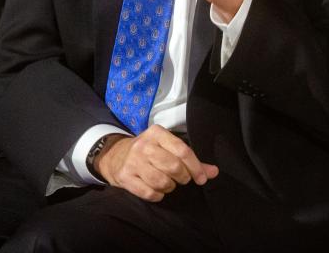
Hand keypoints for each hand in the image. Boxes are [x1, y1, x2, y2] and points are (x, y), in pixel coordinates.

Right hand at [94, 124, 218, 201]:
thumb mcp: (167, 148)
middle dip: (183, 177)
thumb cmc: (148, 152)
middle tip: (183, 179)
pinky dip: (158, 195)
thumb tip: (214, 172)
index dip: (195, 166)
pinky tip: (158, 190)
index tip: (201, 178)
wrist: (115, 156)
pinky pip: (149, 193)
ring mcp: (133, 162)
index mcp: (157, 133)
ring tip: (169, 183)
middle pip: (173, 166)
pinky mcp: (125, 177)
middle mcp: (144, 145)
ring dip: (170, 187)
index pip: (182, 150)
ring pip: (161, 181)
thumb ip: (191, 160)